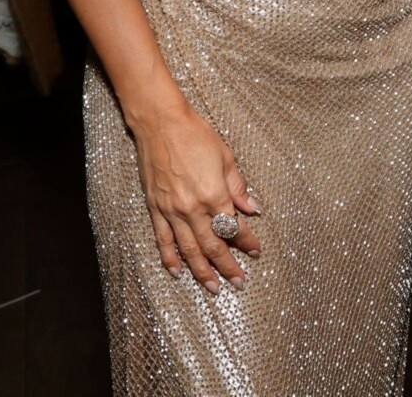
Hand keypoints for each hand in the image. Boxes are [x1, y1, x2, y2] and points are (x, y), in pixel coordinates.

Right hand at [131, 101, 261, 292]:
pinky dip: (169, 258)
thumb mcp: (226, 157)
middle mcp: (193, 208)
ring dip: (202, 271)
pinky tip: (177, 272)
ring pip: (188, 249)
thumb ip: (238, 187)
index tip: (256, 251)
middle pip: (212, 245)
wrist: (161, 124)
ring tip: (213, 288)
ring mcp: (171, 210)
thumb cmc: (196, 135)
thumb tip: (252, 209)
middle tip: (238, 283)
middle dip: (227, 266)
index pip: (234, 227)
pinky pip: (163, 239)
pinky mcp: (155, 208)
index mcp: (214, 194)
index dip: (246, 242)